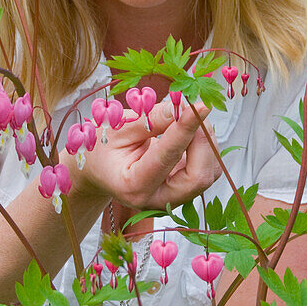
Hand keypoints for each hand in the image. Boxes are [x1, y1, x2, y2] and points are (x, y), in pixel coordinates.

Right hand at [73, 98, 220, 210]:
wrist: (99, 170)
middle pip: (197, 177)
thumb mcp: (118, 128)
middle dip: (202, 140)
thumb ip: (149, 120)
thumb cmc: (102, 149)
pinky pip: (207, 170)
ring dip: (205, 141)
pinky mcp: (184, 190)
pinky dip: (205, 146)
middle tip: (194, 110)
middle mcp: (157, 200)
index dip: (185, 129)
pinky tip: (190, 132)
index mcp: (132, 187)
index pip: (166, 158)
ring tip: (187, 117)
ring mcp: (173, 199)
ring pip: (207, 173)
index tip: (200, 106)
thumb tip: (180, 108)